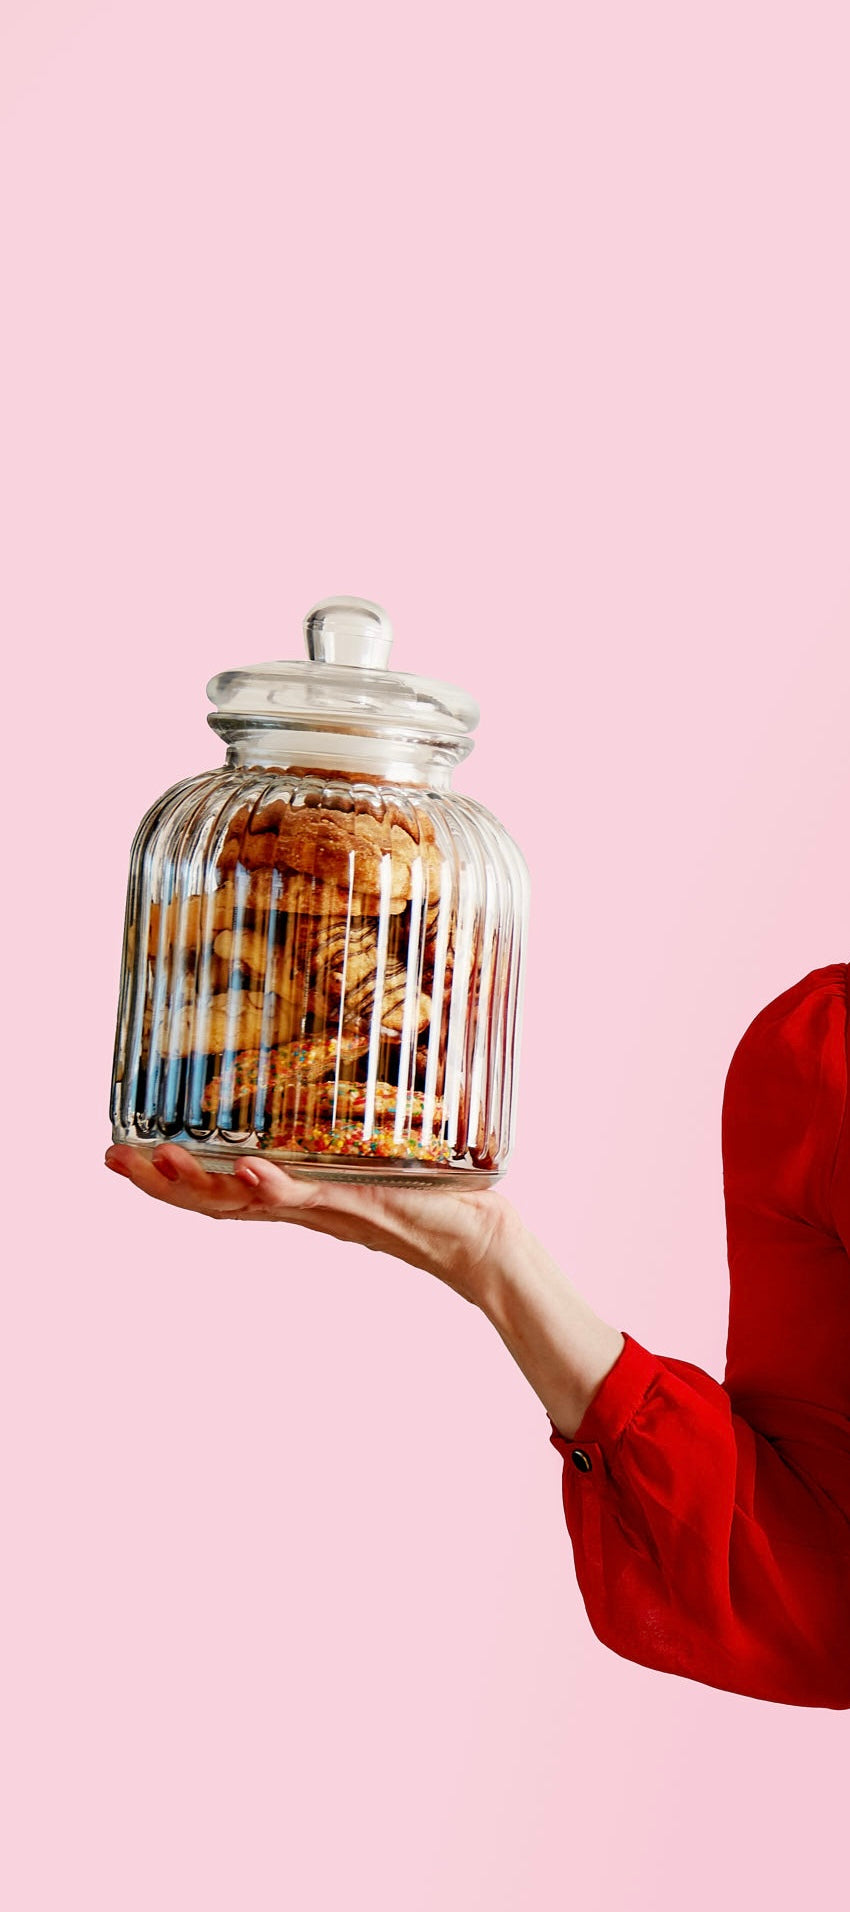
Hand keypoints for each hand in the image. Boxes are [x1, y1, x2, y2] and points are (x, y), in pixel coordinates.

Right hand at [103, 1143, 518, 1308]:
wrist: (477, 1236)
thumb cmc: (433, 1191)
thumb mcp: (379, 1148)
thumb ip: (355, 1117)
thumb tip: (357, 1053)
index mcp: (295, 1191)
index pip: (217, 1186)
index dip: (166, 1175)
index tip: (120, 1151)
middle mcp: (299, 1203)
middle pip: (211, 1201)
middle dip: (158, 1183)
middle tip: (113, 1159)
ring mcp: (322, 1206)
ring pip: (243, 1202)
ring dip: (198, 1183)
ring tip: (159, 1161)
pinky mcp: (355, 1205)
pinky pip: (303, 1198)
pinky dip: (272, 1186)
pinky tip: (247, 1169)